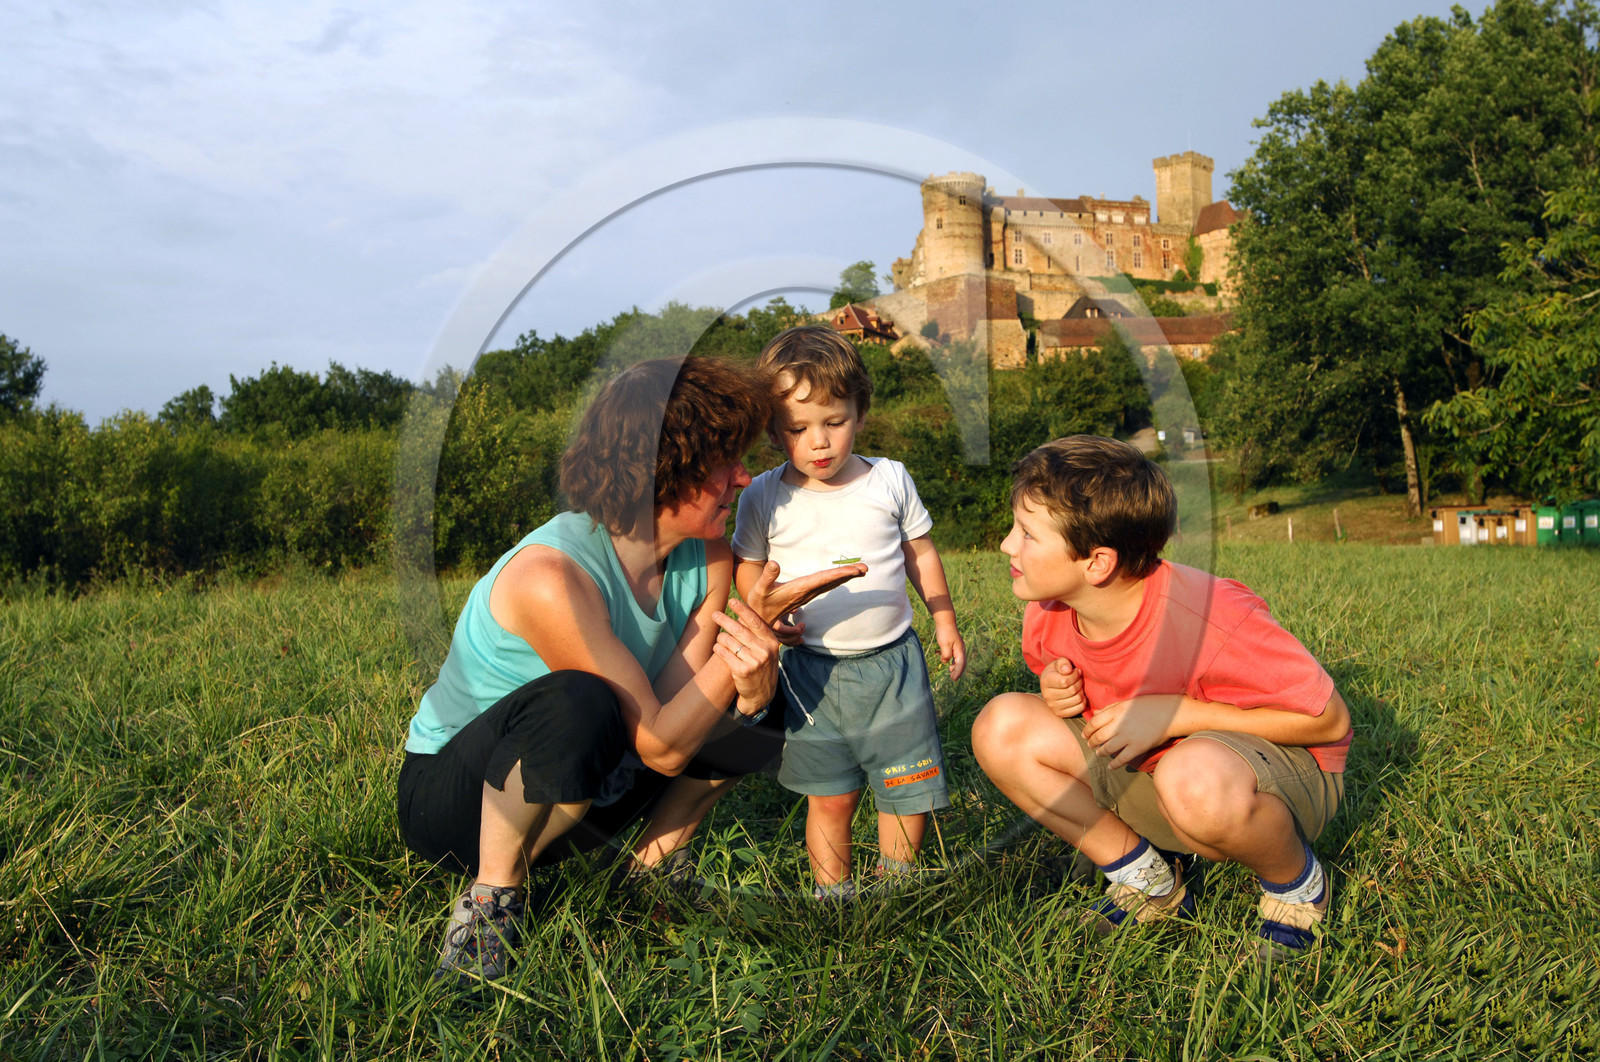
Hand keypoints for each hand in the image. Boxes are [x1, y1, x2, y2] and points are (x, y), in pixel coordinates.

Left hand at [710, 598, 780, 715]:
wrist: (762, 694)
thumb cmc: (761, 666)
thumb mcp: (766, 649)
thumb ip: (757, 633)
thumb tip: (742, 612)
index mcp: (772, 642)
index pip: (755, 622)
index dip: (743, 610)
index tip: (732, 601)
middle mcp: (765, 651)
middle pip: (740, 630)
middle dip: (725, 620)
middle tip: (715, 614)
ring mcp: (755, 662)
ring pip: (730, 642)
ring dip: (721, 638)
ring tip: (719, 638)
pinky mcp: (743, 671)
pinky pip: (725, 654)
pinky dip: (719, 649)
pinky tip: (717, 648)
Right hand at [743, 559, 866, 625]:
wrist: (758, 621)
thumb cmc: (758, 604)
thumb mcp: (759, 590)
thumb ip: (767, 577)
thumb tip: (774, 563)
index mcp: (799, 590)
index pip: (823, 580)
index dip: (840, 574)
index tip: (856, 570)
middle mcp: (806, 593)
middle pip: (831, 582)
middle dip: (848, 574)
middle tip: (866, 568)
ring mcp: (806, 595)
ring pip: (829, 584)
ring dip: (844, 577)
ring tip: (859, 571)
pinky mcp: (803, 596)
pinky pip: (823, 586)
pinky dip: (835, 580)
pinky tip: (844, 577)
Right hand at [771, 610, 805, 646]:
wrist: (767, 613)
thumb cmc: (773, 609)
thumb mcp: (780, 607)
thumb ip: (788, 609)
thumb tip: (795, 610)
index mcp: (771, 622)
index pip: (781, 629)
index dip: (791, 630)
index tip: (799, 628)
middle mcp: (771, 630)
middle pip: (784, 637)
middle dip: (796, 634)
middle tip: (803, 626)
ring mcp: (774, 636)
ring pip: (786, 642)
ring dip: (796, 639)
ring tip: (802, 631)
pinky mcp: (777, 638)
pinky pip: (785, 643)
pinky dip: (794, 643)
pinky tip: (800, 640)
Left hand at [935, 622, 965, 680]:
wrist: (945, 621)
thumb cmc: (945, 632)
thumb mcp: (944, 645)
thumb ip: (946, 655)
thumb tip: (946, 662)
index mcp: (960, 650)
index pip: (961, 664)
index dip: (958, 672)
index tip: (953, 679)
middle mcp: (961, 649)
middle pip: (961, 663)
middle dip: (958, 671)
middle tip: (953, 678)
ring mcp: (958, 647)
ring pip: (958, 659)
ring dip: (954, 666)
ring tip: (950, 672)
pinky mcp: (953, 644)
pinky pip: (954, 655)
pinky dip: (950, 659)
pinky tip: (944, 660)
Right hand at [1039, 658, 1085, 718]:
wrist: (1050, 687)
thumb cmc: (1057, 672)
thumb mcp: (1058, 663)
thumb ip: (1063, 663)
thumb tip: (1068, 670)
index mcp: (1046, 681)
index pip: (1065, 681)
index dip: (1075, 675)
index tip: (1077, 671)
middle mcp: (1047, 695)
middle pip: (1072, 690)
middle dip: (1079, 683)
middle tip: (1079, 679)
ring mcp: (1053, 706)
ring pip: (1077, 699)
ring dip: (1081, 691)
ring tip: (1078, 687)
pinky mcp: (1060, 714)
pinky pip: (1079, 708)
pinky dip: (1083, 701)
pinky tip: (1079, 695)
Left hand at [1080, 695, 1176, 768]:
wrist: (1171, 713)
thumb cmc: (1150, 705)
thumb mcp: (1128, 702)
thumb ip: (1110, 708)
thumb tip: (1095, 713)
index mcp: (1116, 711)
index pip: (1094, 722)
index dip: (1087, 730)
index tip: (1085, 734)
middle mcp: (1119, 724)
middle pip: (1098, 736)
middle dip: (1091, 742)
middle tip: (1089, 744)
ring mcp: (1128, 736)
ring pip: (1107, 748)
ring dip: (1100, 752)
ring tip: (1098, 753)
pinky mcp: (1138, 747)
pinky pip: (1122, 758)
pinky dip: (1114, 764)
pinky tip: (1111, 766)